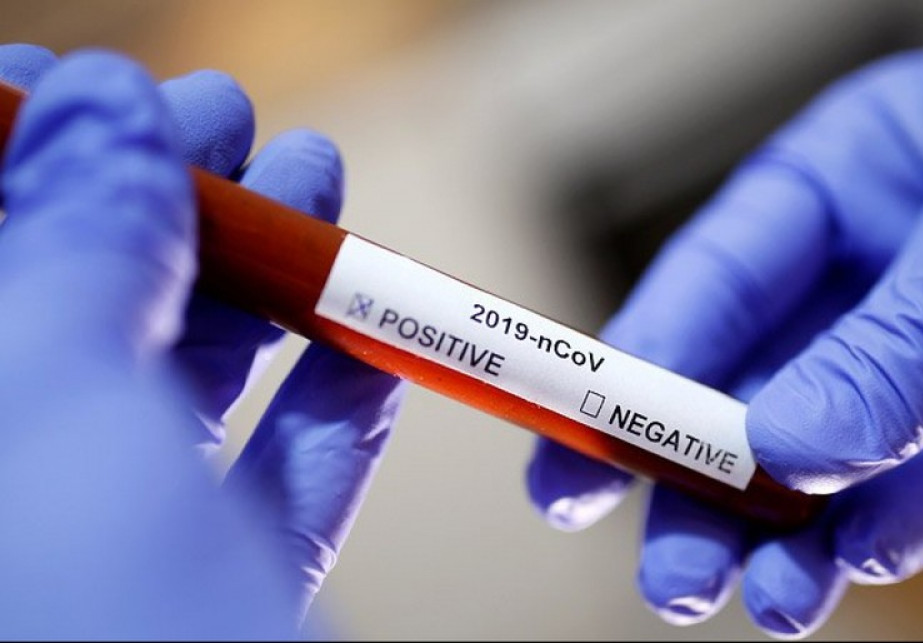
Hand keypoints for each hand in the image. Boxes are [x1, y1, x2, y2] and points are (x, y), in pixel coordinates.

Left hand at [0, 45, 402, 636]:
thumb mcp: (52, 415)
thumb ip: (67, 247)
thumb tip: (100, 111)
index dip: (6, 150)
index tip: (89, 81)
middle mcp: (8, 500)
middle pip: (64, 311)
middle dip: (159, 199)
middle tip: (230, 119)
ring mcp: (105, 569)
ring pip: (177, 393)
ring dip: (261, 284)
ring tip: (322, 186)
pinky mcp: (216, 609)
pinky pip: (269, 485)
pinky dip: (326, 401)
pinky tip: (370, 334)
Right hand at [526, 26, 922, 637]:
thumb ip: (899, 338)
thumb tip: (791, 449)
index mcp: (837, 182)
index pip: (703, 285)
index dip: (632, 371)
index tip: (575, 452)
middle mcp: (866, 272)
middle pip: (745, 385)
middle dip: (697, 483)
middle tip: (661, 569)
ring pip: (825, 452)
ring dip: (784, 533)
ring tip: (752, 604)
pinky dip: (883, 528)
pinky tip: (844, 568)